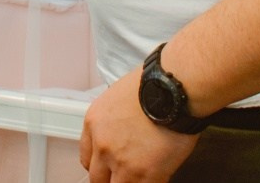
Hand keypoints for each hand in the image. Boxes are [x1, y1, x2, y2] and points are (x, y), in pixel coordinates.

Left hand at [78, 69, 198, 182]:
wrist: (173, 90)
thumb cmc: (153, 86)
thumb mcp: (118, 97)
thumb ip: (113, 122)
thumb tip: (122, 135)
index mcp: (94, 124)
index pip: (86, 158)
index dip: (99, 166)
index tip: (107, 168)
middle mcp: (102, 145)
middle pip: (97, 178)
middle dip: (110, 179)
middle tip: (124, 175)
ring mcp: (122, 162)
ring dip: (129, 182)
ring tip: (142, 176)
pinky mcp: (145, 174)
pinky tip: (156, 177)